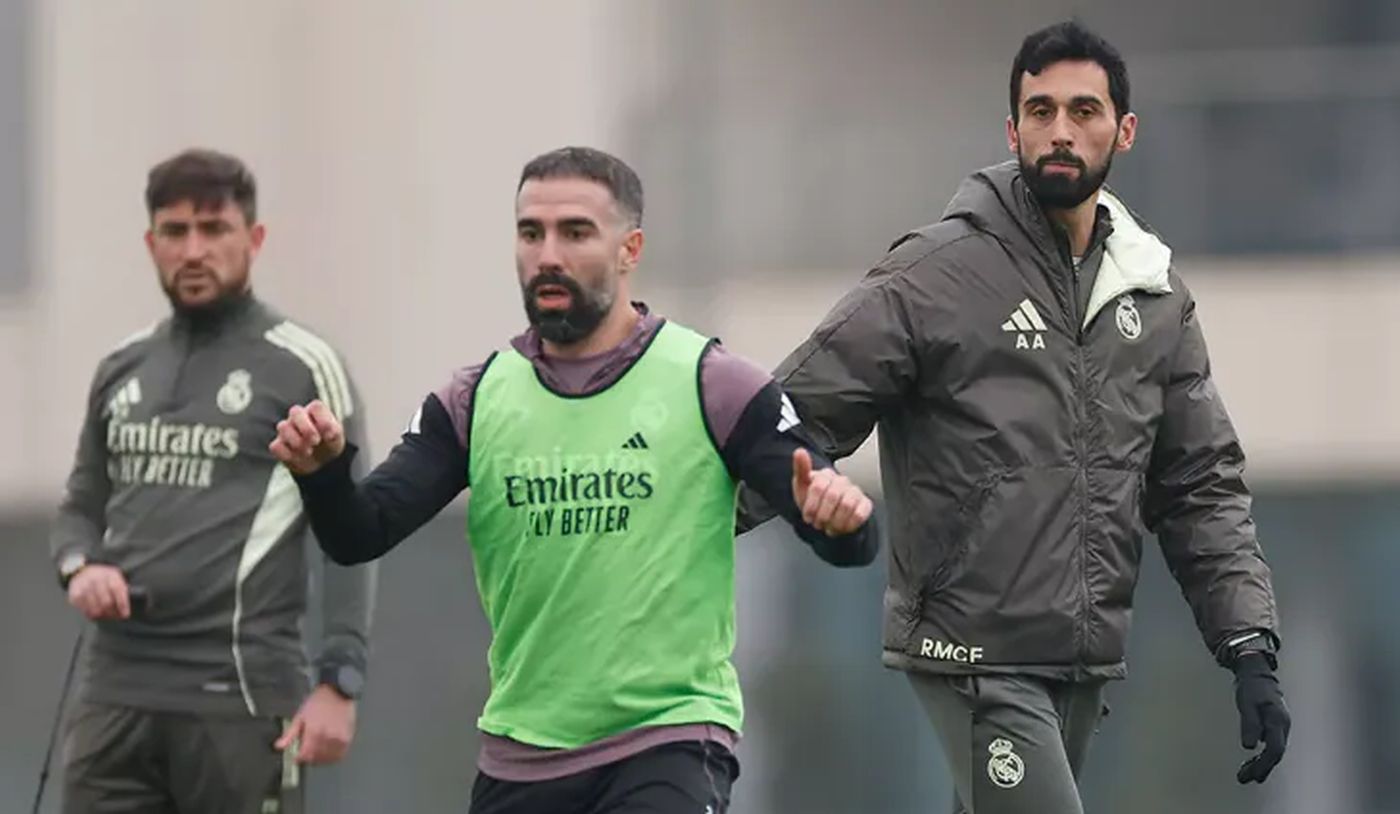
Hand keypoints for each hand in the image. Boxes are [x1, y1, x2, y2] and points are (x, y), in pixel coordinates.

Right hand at [67, 564, 129, 620]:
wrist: (83, 572)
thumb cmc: (105, 579)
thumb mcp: (117, 579)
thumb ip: (122, 593)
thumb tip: (124, 613)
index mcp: (110, 574)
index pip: (117, 590)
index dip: (122, 604)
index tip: (125, 614)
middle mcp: (96, 579)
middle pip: (106, 602)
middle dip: (113, 613)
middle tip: (115, 616)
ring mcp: (84, 587)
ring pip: (95, 610)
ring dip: (103, 616)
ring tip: (106, 615)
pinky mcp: (75, 596)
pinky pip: (85, 611)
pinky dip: (92, 615)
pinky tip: (96, 613)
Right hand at [269, 400, 345, 475]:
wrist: (322, 462)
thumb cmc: (329, 443)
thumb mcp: (336, 437)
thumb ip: (334, 431)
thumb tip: (327, 434)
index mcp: (314, 411)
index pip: (316, 407)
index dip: (323, 421)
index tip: (330, 436)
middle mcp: (298, 416)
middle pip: (295, 411)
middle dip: (306, 428)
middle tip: (316, 441)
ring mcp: (286, 429)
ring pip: (283, 427)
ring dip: (297, 441)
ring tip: (308, 452)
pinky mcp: (278, 445)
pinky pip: (276, 446)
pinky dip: (287, 454)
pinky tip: (298, 458)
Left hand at [275, 684, 356, 764]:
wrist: (338, 692)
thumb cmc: (316, 702)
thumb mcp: (300, 716)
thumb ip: (290, 733)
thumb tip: (278, 747)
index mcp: (314, 732)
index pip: (305, 755)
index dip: (299, 758)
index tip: (297, 756)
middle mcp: (327, 738)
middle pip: (316, 758)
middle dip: (309, 757)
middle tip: (306, 752)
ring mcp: (339, 740)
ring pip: (328, 759)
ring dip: (320, 758)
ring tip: (317, 752)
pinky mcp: (348, 739)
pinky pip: (339, 755)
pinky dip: (332, 756)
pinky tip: (328, 751)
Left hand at [792, 448, 872, 535]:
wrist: (828, 516)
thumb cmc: (814, 500)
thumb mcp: (802, 487)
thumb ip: (801, 469)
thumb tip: (800, 451)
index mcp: (826, 475)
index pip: (818, 487)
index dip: (811, 506)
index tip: (808, 517)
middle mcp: (842, 481)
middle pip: (832, 497)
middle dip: (822, 515)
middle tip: (818, 523)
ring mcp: (855, 491)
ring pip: (846, 506)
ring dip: (835, 522)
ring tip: (829, 527)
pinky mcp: (865, 504)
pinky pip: (860, 514)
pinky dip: (848, 525)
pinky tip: (842, 527)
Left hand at [1233, 652, 1289, 782]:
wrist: (1257, 674)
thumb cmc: (1251, 687)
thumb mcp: (1246, 704)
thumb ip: (1249, 724)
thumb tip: (1249, 746)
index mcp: (1278, 720)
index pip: (1275, 749)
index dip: (1265, 764)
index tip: (1252, 775)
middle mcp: (1283, 726)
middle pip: (1275, 754)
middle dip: (1261, 769)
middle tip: (1243, 779)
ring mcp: (1280, 727)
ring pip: (1273, 752)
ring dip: (1260, 765)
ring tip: (1244, 776)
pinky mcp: (1274, 727)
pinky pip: (1270, 746)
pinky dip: (1260, 756)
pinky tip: (1250, 764)